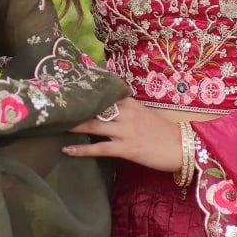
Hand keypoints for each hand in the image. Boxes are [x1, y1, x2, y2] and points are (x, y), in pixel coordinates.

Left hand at [63, 96, 184, 174]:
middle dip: (74, 107)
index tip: (66, 87)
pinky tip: (67, 150)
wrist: (183, 147)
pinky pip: (99, 148)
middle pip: (94, 108)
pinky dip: (81, 149)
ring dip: (73, 125)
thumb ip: (124, 109)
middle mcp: (126, 113)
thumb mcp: (143, 114)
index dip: (85, 91)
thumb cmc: (162, 132)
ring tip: (54, 124)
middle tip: (54, 106)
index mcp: (130, 103)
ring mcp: (125, 130)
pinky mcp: (126, 148)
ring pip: (93, 125)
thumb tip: (103, 109)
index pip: (103, 93)